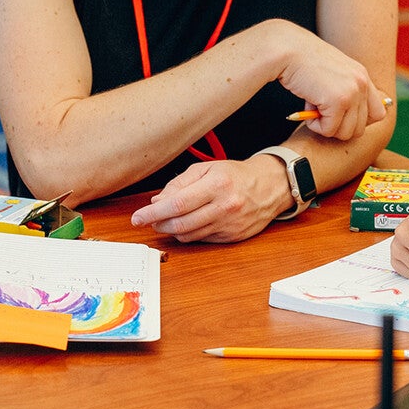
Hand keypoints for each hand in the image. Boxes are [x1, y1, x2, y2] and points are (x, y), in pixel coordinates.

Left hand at [128, 158, 286, 242]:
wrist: (270, 186)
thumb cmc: (236, 175)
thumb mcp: (207, 169)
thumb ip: (180, 184)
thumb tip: (157, 201)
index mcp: (216, 185)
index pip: (177, 203)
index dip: (153, 213)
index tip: (137, 218)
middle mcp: (224, 206)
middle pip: (181, 223)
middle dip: (158, 224)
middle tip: (148, 220)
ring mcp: (229, 225)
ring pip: (189, 235)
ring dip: (171, 230)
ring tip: (165, 221)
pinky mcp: (232, 237)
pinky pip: (202, 239)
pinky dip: (189, 233)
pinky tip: (187, 223)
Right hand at [275, 26, 389, 141]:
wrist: (287, 49)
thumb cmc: (302, 61)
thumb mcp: (332, 73)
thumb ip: (345, 90)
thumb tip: (349, 118)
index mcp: (362, 75)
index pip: (379, 112)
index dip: (359, 121)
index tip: (340, 116)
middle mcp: (362, 83)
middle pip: (360, 128)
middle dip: (338, 126)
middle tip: (321, 110)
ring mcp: (352, 92)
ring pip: (345, 133)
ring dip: (326, 126)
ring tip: (313, 106)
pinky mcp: (338, 101)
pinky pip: (328, 130)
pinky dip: (315, 125)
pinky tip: (307, 106)